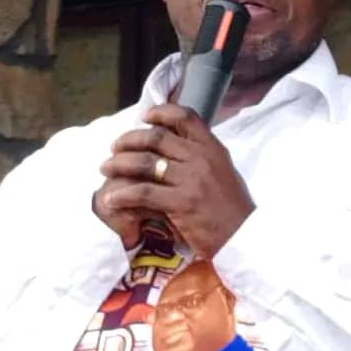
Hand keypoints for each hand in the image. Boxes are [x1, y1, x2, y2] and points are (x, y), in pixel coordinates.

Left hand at [100, 104, 254, 257]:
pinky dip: (123, 194)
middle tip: (115, 147)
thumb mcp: (222, 173)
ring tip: (106, 169)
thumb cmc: (232, 209)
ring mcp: (191, 179)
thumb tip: (170, 151)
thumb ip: (199, 158)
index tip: (144, 117)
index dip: (161, 112)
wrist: (244, 238)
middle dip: (129, 140)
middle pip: (156, 137)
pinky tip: (112, 198)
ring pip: (145, 162)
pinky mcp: (181, 203)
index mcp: (212, 148)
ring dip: (119, 164)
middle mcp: (201, 158)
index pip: (185, 117)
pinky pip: (144, 193)